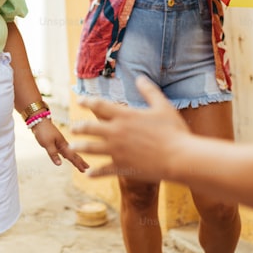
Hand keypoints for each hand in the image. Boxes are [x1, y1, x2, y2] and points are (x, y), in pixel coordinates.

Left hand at [31, 119, 89, 171]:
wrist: (39, 121)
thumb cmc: (43, 131)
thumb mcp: (47, 143)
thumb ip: (53, 154)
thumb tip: (59, 164)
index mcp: (63, 144)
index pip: (72, 156)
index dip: (78, 163)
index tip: (85, 169)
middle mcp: (63, 144)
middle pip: (74, 154)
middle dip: (80, 161)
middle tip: (87, 168)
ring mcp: (60, 143)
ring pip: (70, 153)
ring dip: (76, 159)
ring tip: (81, 164)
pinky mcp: (56, 142)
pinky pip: (65, 151)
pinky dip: (69, 155)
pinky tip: (68, 157)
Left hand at [71, 76, 188, 180]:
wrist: (179, 158)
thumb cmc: (174, 131)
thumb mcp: (163, 106)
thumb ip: (149, 91)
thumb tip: (140, 77)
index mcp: (125, 116)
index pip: (100, 105)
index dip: (88, 102)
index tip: (80, 101)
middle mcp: (117, 132)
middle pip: (90, 128)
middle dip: (79, 127)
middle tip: (72, 127)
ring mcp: (117, 151)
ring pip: (91, 148)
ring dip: (80, 147)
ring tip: (72, 147)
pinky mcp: (122, 168)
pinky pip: (103, 170)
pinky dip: (95, 172)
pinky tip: (88, 174)